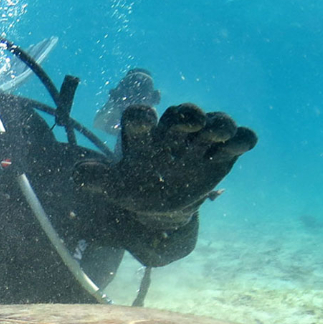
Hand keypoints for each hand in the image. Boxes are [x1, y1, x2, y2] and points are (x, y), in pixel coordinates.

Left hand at [76, 103, 256, 218]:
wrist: (161, 207)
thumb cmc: (135, 188)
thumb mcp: (114, 187)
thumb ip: (95, 178)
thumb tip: (78, 173)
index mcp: (144, 137)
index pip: (140, 120)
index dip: (141, 119)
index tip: (143, 121)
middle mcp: (173, 134)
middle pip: (181, 116)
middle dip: (187, 116)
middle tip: (191, 121)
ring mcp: (200, 142)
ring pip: (213, 123)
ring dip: (218, 124)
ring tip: (218, 134)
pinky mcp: (222, 155)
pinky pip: (237, 141)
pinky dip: (243, 139)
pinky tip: (244, 142)